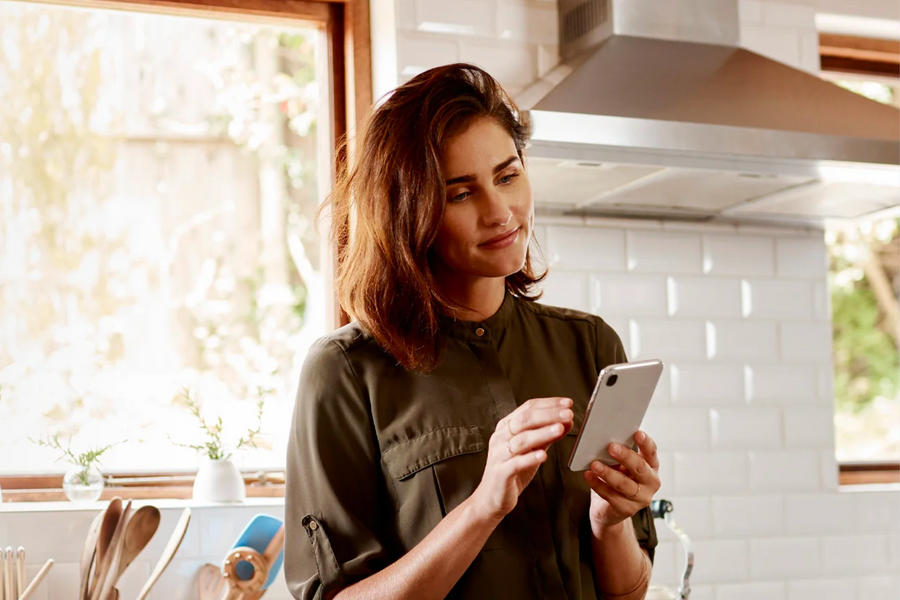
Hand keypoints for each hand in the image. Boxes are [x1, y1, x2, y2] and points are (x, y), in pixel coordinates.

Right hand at [471, 397, 573, 521]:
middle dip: (548, 415)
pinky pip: (516, 463)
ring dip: (542, 433)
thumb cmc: (512, 471)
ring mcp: (499, 454)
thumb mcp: (532, 449)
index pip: (528, 408)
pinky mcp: (501, 473)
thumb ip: (547, 435)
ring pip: (522, 439)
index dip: (548, 404)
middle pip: (525, 420)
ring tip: (559, 429)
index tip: (567, 403)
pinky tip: (544, 455)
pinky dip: (531, 458)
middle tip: (567, 414)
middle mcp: (501, 437)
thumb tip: (566, 422)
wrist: (492, 498)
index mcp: (506, 427)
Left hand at [583, 430, 659, 529]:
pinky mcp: (627, 509)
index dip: (645, 443)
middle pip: (640, 468)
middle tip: (611, 447)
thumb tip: (604, 440)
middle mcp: (650, 482)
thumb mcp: (620, 465)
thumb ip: (617, 454)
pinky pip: (610, 496)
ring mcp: (641, 498)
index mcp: (651, 466)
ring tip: (595, 465)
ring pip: (624, 484)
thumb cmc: (617, 480)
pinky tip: (588, 476)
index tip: (637, 433)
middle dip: (625, 456)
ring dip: (608, 473)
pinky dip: (597, 485)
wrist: (609, 510)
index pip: (651, 452)